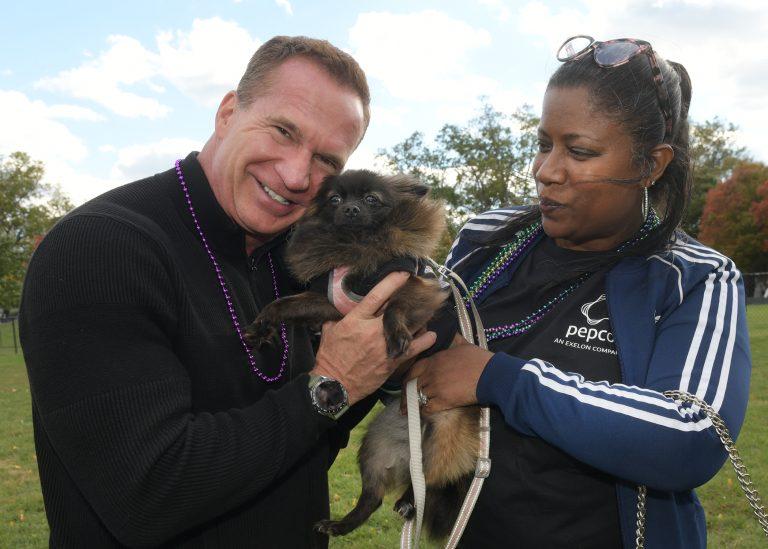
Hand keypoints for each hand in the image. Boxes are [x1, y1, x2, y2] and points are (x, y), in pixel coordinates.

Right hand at [312, 272, 436, 404]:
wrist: (334, 385)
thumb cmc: (330, 357)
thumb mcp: (329, 331)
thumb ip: (339, 316)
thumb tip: (342, 306)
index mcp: (356, 320)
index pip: (377, 295)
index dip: (392, 282)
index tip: (403, 273)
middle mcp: (372, 330)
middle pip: (396, 309)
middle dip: (408, 299)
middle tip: (419, 292)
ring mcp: (384, 345)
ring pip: (409, 327)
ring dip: (419, 318)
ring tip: (427, 311)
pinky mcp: (392, 360)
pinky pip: (413, 348)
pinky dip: (424, 340)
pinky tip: (430, 334)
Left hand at [403, 333, 492, 413]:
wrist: (490, 374)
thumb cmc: (479, 359)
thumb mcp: (463, 345)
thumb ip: (454, 342)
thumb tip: (454, 335)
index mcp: (434, 360)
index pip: (414, 369)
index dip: (408, 378)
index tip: (406, 384)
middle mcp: (432, 373)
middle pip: (412, 385)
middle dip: (407, 394)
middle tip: (404, 402)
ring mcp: (436, 387)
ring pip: (418, 396)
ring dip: (415, 403)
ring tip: (411, 410)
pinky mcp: (443, 400)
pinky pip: (427, 408)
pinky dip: (424, 411)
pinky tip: (423, 413)